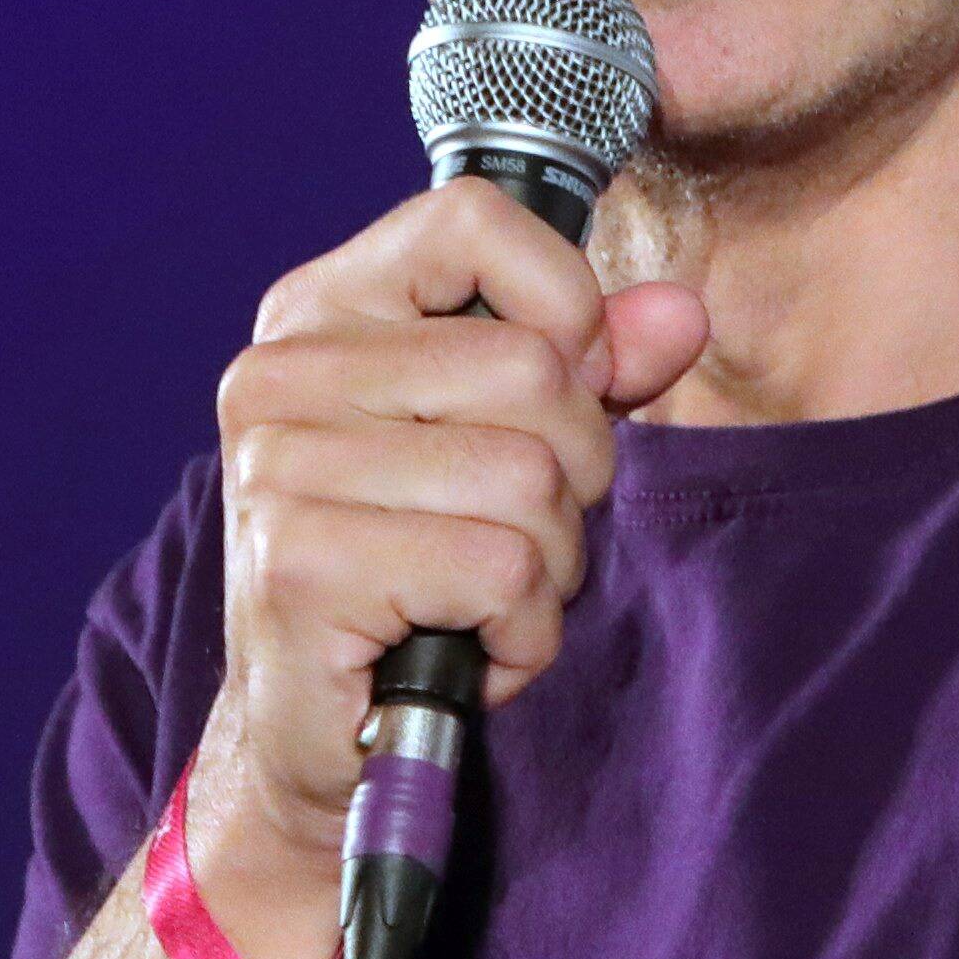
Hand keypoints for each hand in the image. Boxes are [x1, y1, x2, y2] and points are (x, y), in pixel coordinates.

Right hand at [181, 181, 715, 958]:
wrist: (322, 738)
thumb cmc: (419, 574)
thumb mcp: (513, 446)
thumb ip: (594, 367)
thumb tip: (679, 312)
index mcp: (320, 313)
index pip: (471, 219)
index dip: (561, 302)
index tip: (558, 386)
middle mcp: (281, 374)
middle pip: (533, 369)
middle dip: (570, 476)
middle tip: (507, 535)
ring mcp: (279, 468)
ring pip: (529, 479)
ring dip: (545, 565)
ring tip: (479, 597)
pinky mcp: (301, 567)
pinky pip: (502, 570)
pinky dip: (520, 630)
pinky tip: (464, 645)